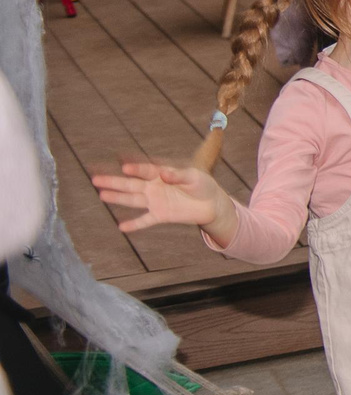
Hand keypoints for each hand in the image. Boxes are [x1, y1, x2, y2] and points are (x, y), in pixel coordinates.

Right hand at [93, 161, 235, 244]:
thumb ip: (179, 175)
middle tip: (95, 179)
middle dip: (113, 181)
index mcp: (161, 174)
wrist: (211, 204)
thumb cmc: (203, 185)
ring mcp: (155, 201)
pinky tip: (121, 227)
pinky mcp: (160, 215)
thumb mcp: (195, 177)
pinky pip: (145, 220)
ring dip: (118, 198)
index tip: (125, 167)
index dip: (136, 169)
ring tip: (101, 194)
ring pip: (133, 199)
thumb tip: (164, 174)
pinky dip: (134, 224)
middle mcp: (154, 187)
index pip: (145, 171)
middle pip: (130, 184)